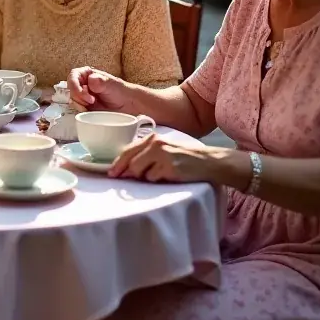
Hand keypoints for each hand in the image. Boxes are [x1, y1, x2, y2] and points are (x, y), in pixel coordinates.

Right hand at [68, 67, 132, 110]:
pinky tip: (91, 112)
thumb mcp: (111, 84)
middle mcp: (83, 85)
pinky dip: (83, 111)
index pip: (73, 76)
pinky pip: (78, 110)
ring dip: (81, 105)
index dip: (75, 85)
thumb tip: (90, 80)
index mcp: (87, 75)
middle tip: (92, 101)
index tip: (84, 93)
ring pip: (73, 101)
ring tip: (94, 105)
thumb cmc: (121, 91)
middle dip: (79, 97)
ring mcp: (84, 97)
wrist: (129, 105)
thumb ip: (100, 81)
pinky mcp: (86, 107)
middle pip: (71, 90)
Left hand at [108, 133, 240, 185]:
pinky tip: (168, 176)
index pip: (127, 150)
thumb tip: (125, 171)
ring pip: (140, 172)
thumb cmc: (183, 157)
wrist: (208, 161)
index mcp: (152, 138)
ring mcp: (163, 155)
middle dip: (125, 173)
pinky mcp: (170, 167)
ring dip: (145, 178)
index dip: (117, 163)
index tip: (111, 173)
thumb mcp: (163, 150)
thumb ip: (145, 156)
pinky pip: (154, 179)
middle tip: (120, 179)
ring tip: (158, 175)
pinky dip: (157, 181)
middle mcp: (155, 143)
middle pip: (130, 162)